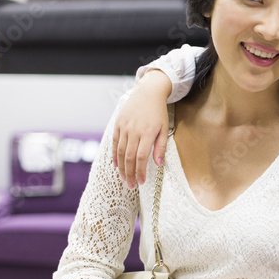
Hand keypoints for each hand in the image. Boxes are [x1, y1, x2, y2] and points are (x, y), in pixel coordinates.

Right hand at [112, 69, 171, 187]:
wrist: (147, 93)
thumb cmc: (158, 112)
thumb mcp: (164, 128)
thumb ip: (160, 147)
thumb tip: (157, 164)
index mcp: (147, 133)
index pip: (142, 157)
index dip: (140, 171)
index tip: (141, 182)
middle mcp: (134, 131)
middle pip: (130, 157)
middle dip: (130, 173)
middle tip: (131, 185)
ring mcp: (124, 127)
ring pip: (121, 152)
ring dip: (122, 167)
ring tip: (125, 178)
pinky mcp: (117, 124)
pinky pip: (115, 143)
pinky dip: (114, 155)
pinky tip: (116, 165)